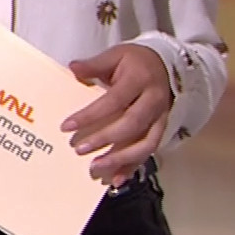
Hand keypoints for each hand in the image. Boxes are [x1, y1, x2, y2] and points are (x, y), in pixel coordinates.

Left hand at [62, 44, 171, 184]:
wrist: (167, 65)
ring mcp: (160, 118)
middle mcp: (154, 101)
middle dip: (105, 140)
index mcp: (140, 80)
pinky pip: (149, 151)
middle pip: (131, 125)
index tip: (67, 126)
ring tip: (96, 167)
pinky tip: (117, 179)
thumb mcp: (115, 55)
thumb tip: (73, 68)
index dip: (91, 115)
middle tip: (79, 149)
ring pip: (145, 143)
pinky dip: (133, 167)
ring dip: (121, 159)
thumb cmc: (136, 61)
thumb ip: (94, 64)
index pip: (114, 101)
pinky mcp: (161, 129)